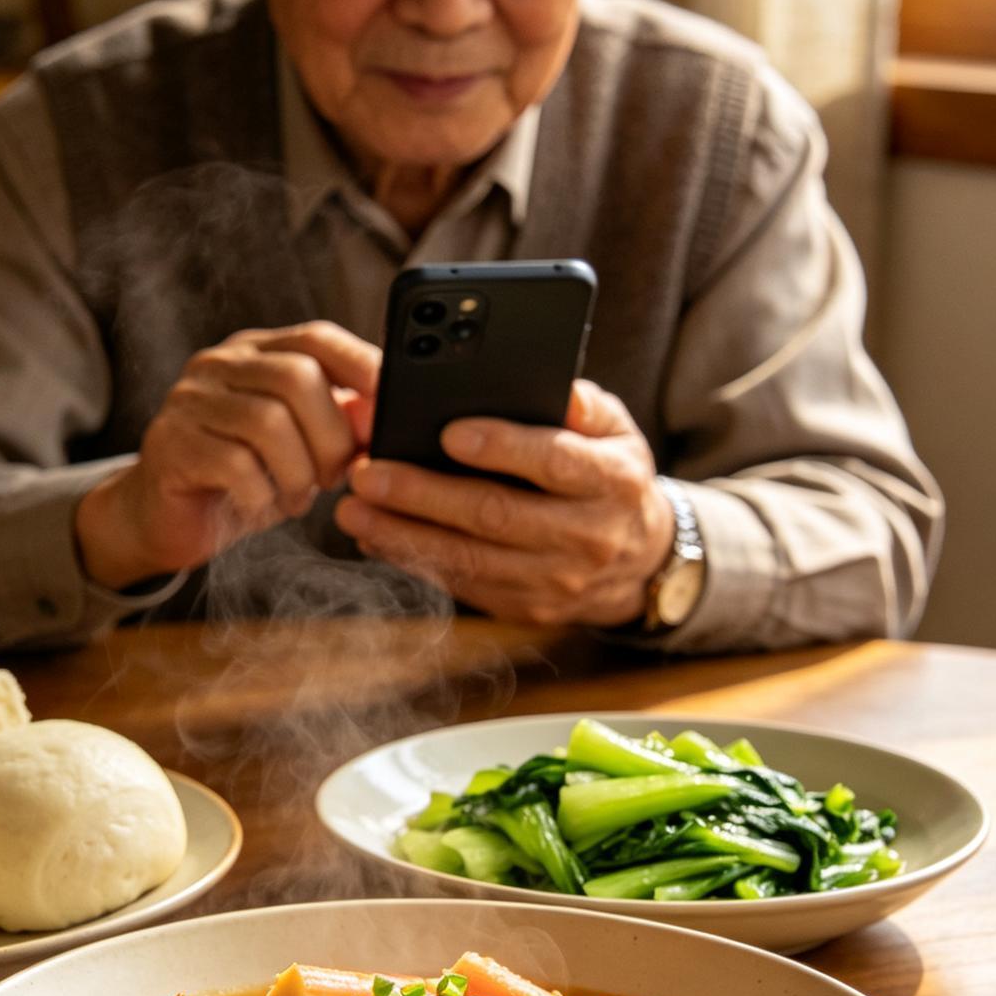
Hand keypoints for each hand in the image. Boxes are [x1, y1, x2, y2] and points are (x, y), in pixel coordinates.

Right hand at [76, 321, 378, 588]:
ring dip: (298, 472)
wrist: (167, 518)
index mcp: (257, 352)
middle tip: (334, 477)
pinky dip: (262, 494)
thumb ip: (339, 422)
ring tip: (297, 497)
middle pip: (296, 377)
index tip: (389, 407)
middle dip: (331, 437)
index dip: (360, 366)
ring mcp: (189, 400)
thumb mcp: (301, 447)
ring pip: (268, 422)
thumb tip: (381, 411)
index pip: (315, 338)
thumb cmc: (244, 477)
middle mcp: (219, 364)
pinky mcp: (170, 443)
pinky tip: (262, 505)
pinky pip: (234, 464)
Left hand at [334, 380, 674, 627]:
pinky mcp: (528, 607)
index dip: (503, 447)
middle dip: (424, 494)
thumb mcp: (617, 433)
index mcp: (612, 483)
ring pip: (471, 559)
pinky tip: (377, 538)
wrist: (641, 564)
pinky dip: (415, 562)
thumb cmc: (612, 479)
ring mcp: (557, 580)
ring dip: (404, 536)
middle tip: (367, 473)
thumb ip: (585, 406)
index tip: (449, 432)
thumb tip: (556, 388)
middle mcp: (588, 537)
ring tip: (354, 510)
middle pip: (497, 515)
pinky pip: (464, 585)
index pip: (555, 463)